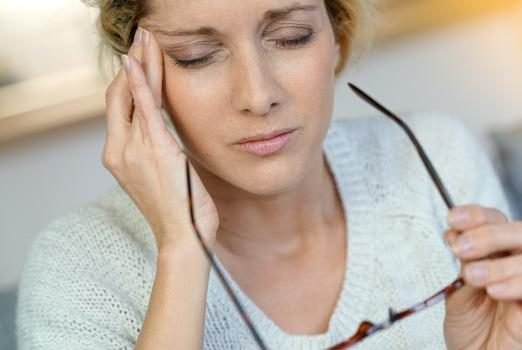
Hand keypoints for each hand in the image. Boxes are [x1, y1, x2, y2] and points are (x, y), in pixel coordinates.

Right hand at [102, 27, 218, 249]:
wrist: (182, 237)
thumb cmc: (177, 209)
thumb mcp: (161, 176)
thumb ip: (154, 150)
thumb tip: (161, 133)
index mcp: (119, 156)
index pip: (118, 108)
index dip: (126, 80)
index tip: (137, 59)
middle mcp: (119, 150)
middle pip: (119, 95)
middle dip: (131, 64)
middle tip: (142, 39)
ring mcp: (133, 149)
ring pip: (132, 95)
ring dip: (141, 63)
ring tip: (147, 39)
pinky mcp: (155, 148)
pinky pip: (145, 108)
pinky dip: (141, 82)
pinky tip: (139, 61)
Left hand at [443, 205, 521, 349]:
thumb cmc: (471, 330)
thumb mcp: (459, 294)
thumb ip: (463, 267)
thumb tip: (458, 237)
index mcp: (496, 254)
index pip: (494, 220)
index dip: (476, 215)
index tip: (454, 220)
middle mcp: (517, 263)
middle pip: (518, 231)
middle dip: (488, 234)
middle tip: (462, 248)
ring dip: (499, 263)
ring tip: (473, 276)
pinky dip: (517, 283)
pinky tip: (496, 291)